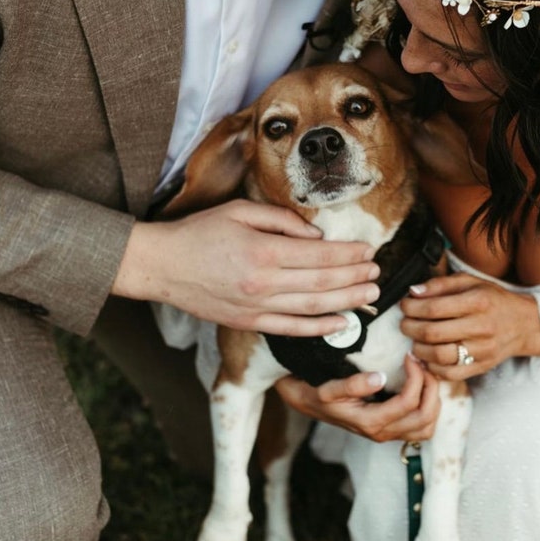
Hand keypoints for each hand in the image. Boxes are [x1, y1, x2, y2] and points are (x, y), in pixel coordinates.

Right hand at [113, 199, 380, 335]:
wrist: (161, 266)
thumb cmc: (200, 232)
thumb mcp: (241, 211)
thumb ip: (282, 220)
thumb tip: (316, 236)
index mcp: (263, 250)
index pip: (318, 255)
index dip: (348, 254)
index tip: (368, 250)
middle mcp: (263, 282)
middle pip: (322, 283)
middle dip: (354, 277)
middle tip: (378, 272)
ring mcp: (256, 307)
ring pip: (313, 308)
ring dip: (347, 302)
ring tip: (370, 295)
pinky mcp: (248, 323)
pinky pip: (292, 329)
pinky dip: (319, 328)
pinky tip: (342, 323)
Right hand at [275, 354, 439, 441]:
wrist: (306, 403)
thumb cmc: (316, 392)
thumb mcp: (328, 388)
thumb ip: (352, 385)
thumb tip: (381, 378)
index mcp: (370, 422)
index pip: (409, 403)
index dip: (416, 377)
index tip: (409, 355)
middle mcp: (382, 433)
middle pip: (425, 417)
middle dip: (430, 387)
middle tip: (421, 364)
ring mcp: (387, 434)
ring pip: (427, 426)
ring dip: (432, 399)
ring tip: (423, 375)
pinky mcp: (390, 430)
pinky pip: (421, 427)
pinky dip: (429, 408)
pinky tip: (420, 387)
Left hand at [400, 272, 539, 379]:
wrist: (524, 324)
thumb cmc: (493, 300)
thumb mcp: (471, 282)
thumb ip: (441, 284)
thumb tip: (414, 292)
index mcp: (478, 301)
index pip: (434, 307)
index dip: (411, 307)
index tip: (404, 305)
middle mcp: (481, 327)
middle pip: (432, 333)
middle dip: (409, 328)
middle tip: (404, 323)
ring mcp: (482, 350)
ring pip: (438, 356)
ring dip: (417, 348)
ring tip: (414, 339)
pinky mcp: (481, 367)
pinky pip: (449, 373)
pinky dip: (432, 366)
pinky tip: (427, 355)